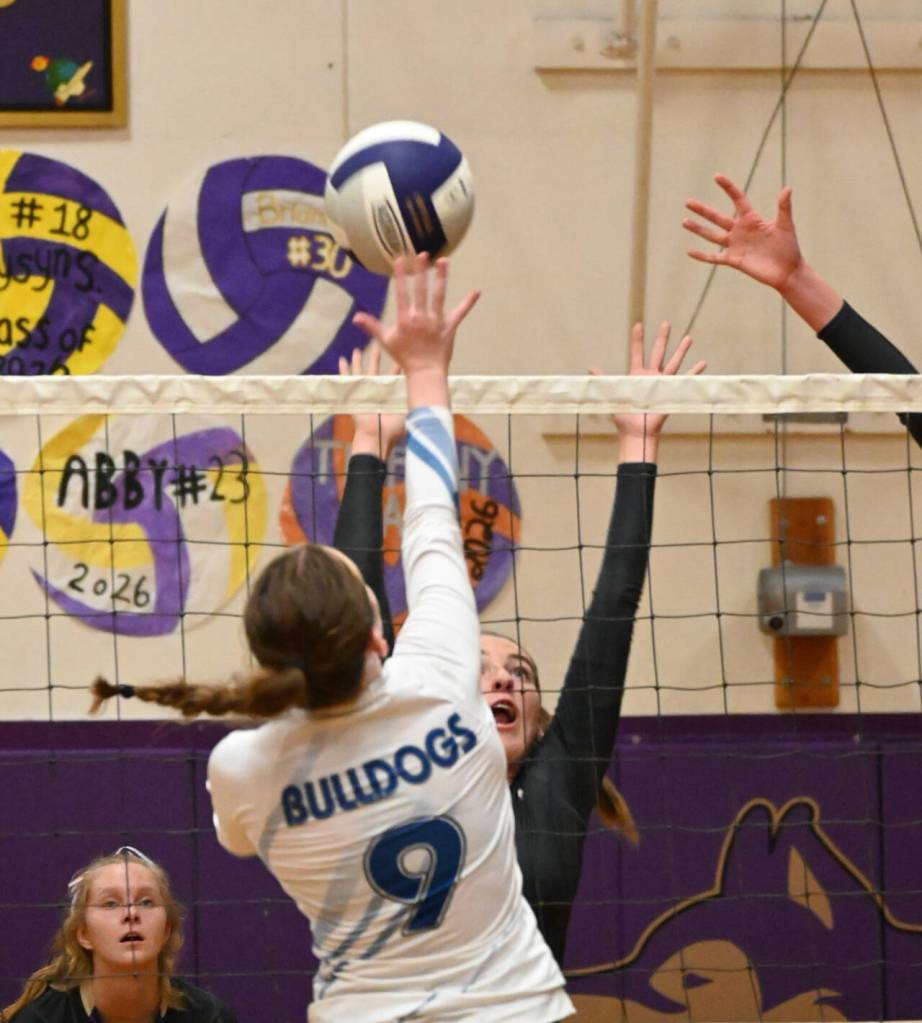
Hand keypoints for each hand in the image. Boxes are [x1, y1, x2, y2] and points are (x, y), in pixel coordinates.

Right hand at [339, 342, 404, 459]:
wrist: (377, 437)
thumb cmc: (392, 430)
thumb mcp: (407, 414)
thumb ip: (415, 406)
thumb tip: (431, 401)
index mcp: (388, 394)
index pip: (393, 376)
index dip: (396, 365)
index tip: (401, 354)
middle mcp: (376, 391)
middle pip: (375, 369)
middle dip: (376, 357)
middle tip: (378, 344)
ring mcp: (364, 392)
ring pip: (361, 371)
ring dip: (359, 360)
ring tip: (357, 349)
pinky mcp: (355, 394)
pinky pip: (347, 380)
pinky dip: (344, 370)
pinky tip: (342, 359)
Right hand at [353, 254, 479, 392]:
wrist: (424, 372)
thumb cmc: (404, 357)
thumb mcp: (386, 341)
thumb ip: (372, 326)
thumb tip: (356, 317)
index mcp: (405, 319)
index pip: (402, 293)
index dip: (400, 276)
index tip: (400, 259)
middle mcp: (421, 317)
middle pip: (421, 290)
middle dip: (421, 271)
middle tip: (422, 254)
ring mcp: (436, 321)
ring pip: (439, 296)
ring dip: (441, 278)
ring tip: (443, 261)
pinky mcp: (449, 327)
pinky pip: (460, 313)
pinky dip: (468, 302)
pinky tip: (476, 291)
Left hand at [591, 322, 705, 462]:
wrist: (635, 431)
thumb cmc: (623, 416)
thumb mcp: (612, 394)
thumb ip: (603, 380)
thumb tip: (590, 368)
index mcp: (636, 375)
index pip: (637, 353)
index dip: (637, 340)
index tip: (638, 325)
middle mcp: (650, 376)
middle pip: (658, 353)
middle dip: (662, 338)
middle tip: (666, 323)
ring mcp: (662, 384)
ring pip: (673, 363)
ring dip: (681, 351)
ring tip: (688, 338)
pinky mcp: (670, 392)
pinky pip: (685, 380)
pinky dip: (694, 372)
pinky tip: (702, 364)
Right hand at [683, 173, 801, 291]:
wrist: (787, 271)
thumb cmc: (789, 248)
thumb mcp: (786, 225)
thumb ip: (784, 208)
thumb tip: (787, 188)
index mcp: (752, 219)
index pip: (737, 199)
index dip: (728, 188)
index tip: (717, 177)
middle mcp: (740, 230)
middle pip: (717, 217)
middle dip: (702, 210)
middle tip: (688, 202)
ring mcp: (735, 246)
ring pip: (712, 235)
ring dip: (698, 229)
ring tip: (684, 221)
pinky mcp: (733, 261)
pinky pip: (714, 257)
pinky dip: (702, 256)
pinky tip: (689, 251)